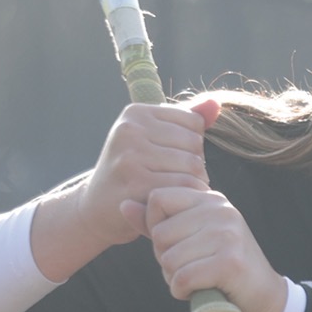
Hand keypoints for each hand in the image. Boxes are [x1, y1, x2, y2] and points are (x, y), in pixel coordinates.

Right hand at [83, 98, 220, 246]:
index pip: (193, 121)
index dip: (194, 144)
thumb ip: (184, 122)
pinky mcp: (136, 184)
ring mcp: (131, 156)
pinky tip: (176, 201)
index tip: (177, 159)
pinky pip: (183, 186)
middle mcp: (130, 130)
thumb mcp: (151, 139)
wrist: (96, 208)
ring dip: (195, 182)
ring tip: (180, 190)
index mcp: (136, 113)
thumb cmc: (131, 171)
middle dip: (196, 165)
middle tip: (180, 179)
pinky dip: (187, 196)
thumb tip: (215, 104)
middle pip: (195, 144)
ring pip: (192, 166)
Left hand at [137, 186, 288, 311]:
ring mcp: (227, 234)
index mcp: (210, 198)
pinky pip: (183, 278)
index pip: (158, 198)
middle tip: (192, 267)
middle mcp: (220, 210)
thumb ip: (156, 223)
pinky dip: (184, 292)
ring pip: (169, 259)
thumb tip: (122, 204)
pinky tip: (200, 290)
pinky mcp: (230, 261)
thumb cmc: (221, 268)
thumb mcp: (189, 239)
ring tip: (199, 279)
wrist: (264, 298)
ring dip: (176, 278)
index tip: (177, 244)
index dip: (156, 227)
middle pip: (160, 233)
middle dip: (166, 259)